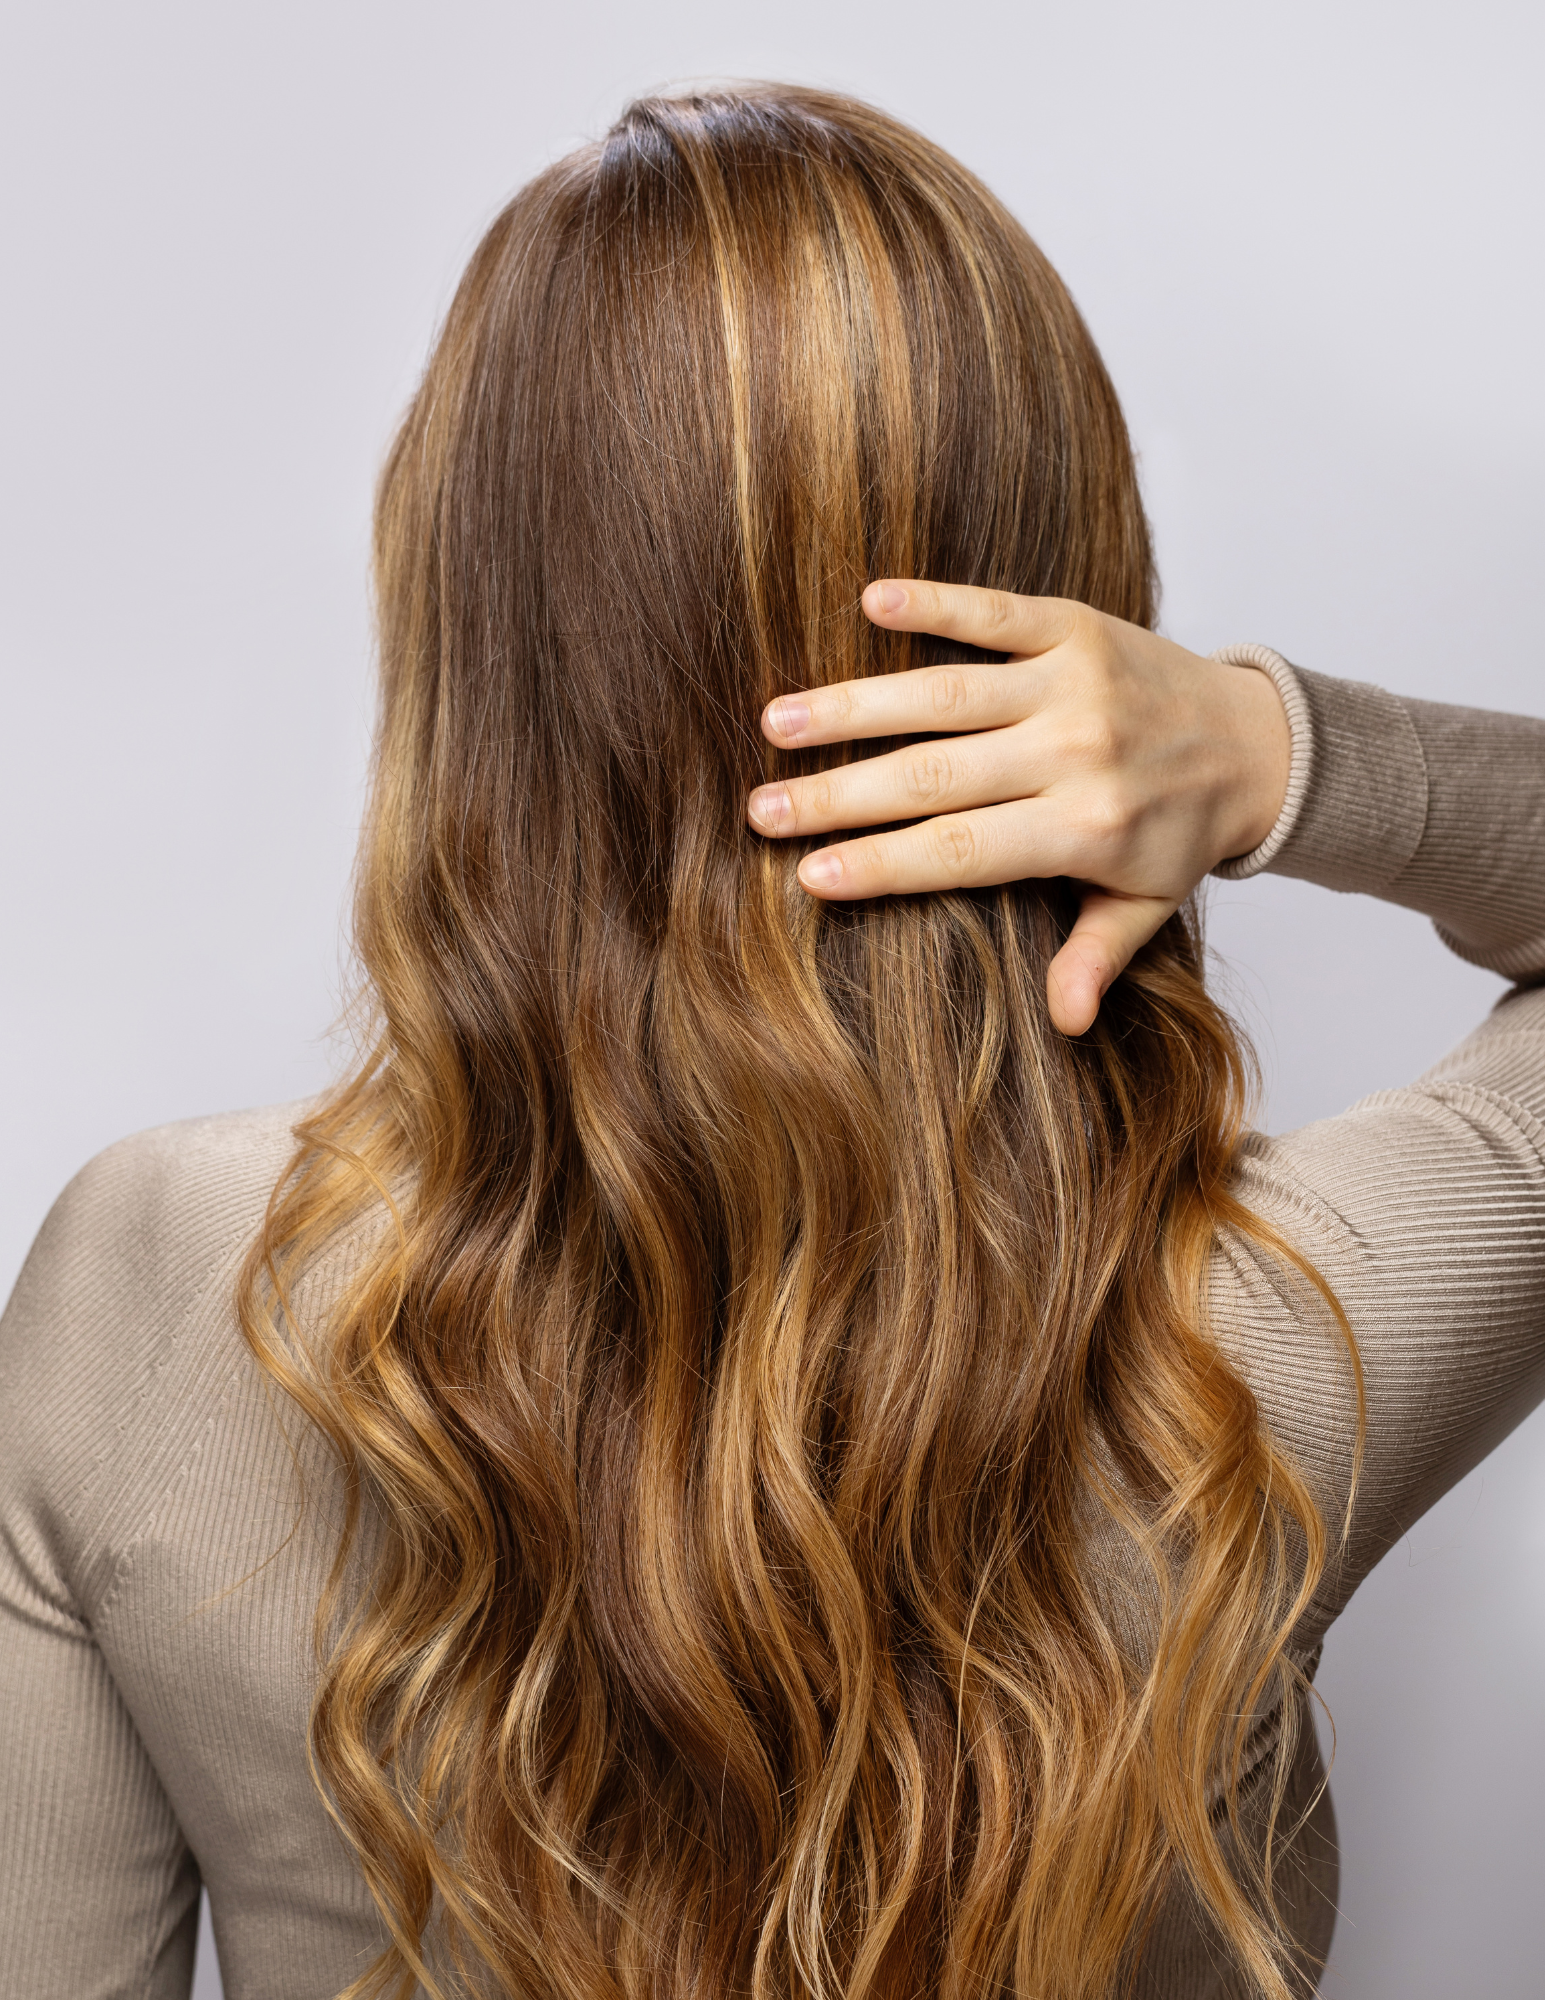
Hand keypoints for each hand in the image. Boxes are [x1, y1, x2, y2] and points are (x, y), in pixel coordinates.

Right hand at [746, 582, 1290, 1035]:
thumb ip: (1096, 957)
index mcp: (1086, 829)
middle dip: (838, 797)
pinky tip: (870, 600)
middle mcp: (1077, 753)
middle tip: (762, 810)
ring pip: (943, 697)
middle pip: (932, 778)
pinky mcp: (1075, 625)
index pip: (960, 852)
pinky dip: (934, 603)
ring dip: (853, 706)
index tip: (808, 875)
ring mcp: (1073, 682)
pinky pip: (994, 613)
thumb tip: (1063, 1025)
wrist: (1257, 737)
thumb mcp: (1145, 906)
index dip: (880, 865)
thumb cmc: (1180, 830)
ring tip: (778, 723)